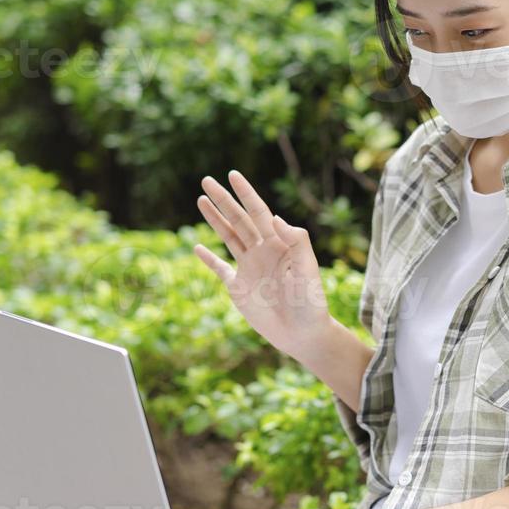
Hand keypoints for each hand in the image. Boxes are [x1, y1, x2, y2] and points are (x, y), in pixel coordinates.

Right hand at [194, 170, 331, 361]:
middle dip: (223, 200)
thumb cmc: (311, 302)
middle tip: (207, 180)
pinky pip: (220, 269)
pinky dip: (209, 259)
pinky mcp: (239, 288)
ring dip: (215, 220)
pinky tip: (198, 247)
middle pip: (239, 220)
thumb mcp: (308, 269)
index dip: (246, 193)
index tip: (233, 175)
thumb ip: (296, 241)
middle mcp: (262, 251)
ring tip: (201, 201)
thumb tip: (275, 217)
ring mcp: (249, 268)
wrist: (303, 333)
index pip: (259, 212)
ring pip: (228, 238)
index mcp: (278, 244)